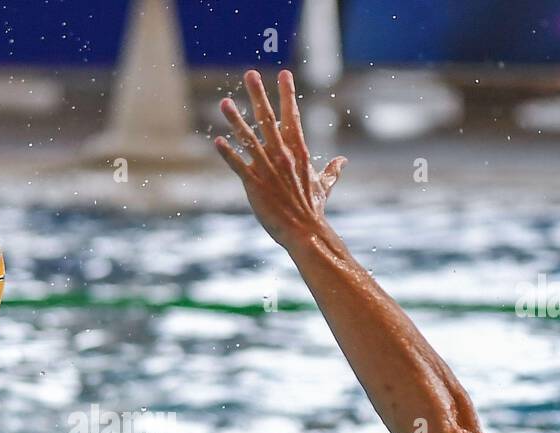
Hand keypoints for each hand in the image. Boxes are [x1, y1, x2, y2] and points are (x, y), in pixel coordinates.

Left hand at [215, 69, 345, 246]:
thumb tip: (343, 161)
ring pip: (249, 139)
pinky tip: (217, 141)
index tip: (283, 74)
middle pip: (268, 119)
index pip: (293, 116)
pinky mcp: (254, 185)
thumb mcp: (323, 187)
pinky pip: (238, 166)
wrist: (305, 232)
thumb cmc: (313, 210)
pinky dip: (228, 154)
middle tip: (249, 74)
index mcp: (298, 152)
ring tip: (224, 102)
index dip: (287, 94)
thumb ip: (331, 171)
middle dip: (258, 95)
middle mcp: (282, 155)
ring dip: (235, 120)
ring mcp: (268, 169)